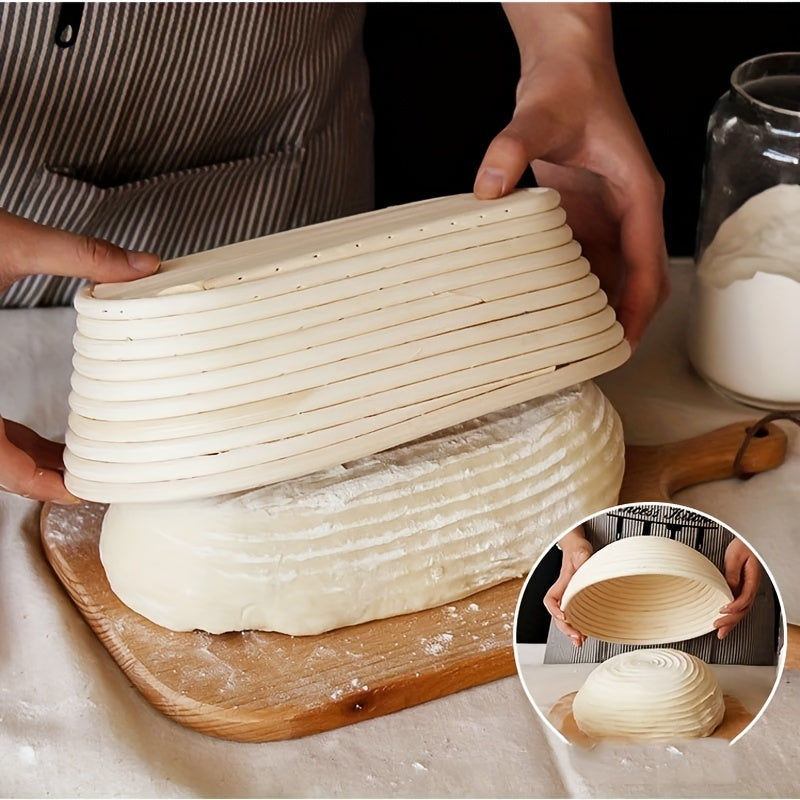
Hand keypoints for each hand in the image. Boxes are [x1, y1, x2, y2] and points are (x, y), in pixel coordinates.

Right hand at [0, 208, 158, 502]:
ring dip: (29, 460)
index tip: (80, 490)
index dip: (38, 482)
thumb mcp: (8, 240)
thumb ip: (78, 254)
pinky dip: (11, 439)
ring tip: (79, 462)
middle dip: (41, 476)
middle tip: (92, 479)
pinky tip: (45, 436)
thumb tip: (143, 266)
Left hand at [474, 3, 667, 349]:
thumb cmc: (570, 87)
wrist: (568, 67)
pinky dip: (577, 287)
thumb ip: (512, 148)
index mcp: (637, 192)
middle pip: (639, 279)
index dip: (638, 307)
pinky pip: (587, 260)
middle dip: (625, 318)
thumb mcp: (539, 116)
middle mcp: (629, 209)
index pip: (647, 262)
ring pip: (614, 275)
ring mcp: (609, 214)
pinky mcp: (586, 213)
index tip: (624, 342)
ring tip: (574, 344)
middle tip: (597, 356)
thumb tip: (487, 187)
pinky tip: (553, 307)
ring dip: (600, 308)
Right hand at [543, 527, 593, 646]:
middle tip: (576, 636)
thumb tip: (585, 564)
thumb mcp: (581, 552)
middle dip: (565, 628)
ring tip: (579, 641)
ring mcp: (571, 597)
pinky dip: (578, 627)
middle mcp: (564, 593)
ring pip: (565, 618)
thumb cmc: (577, 550)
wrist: (579, 548)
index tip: (563, 616)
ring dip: (570, 631)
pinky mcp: (579, 599)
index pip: (551, 600)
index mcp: (562, 583)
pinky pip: (575, 615)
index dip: (555, 610)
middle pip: (557, 615)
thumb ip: (582, 558)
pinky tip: (584, 634)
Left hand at [715, 537, 761, 639]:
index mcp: (752, 579)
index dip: (734, 607)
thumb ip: (732, 573)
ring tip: (721, 632)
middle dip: (731, 621)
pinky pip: (738, 604)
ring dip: (731, 622)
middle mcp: (751, 586)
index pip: (744, 598)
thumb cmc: (744, 545)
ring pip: (741, 609)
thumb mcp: (735, 557)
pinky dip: (731, 614)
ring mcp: (747, 588)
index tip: (722, 611)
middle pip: (743, 609)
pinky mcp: (742, 587)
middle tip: (718, 628)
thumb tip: (728, 587)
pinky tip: (724, 619)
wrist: (749, 540)